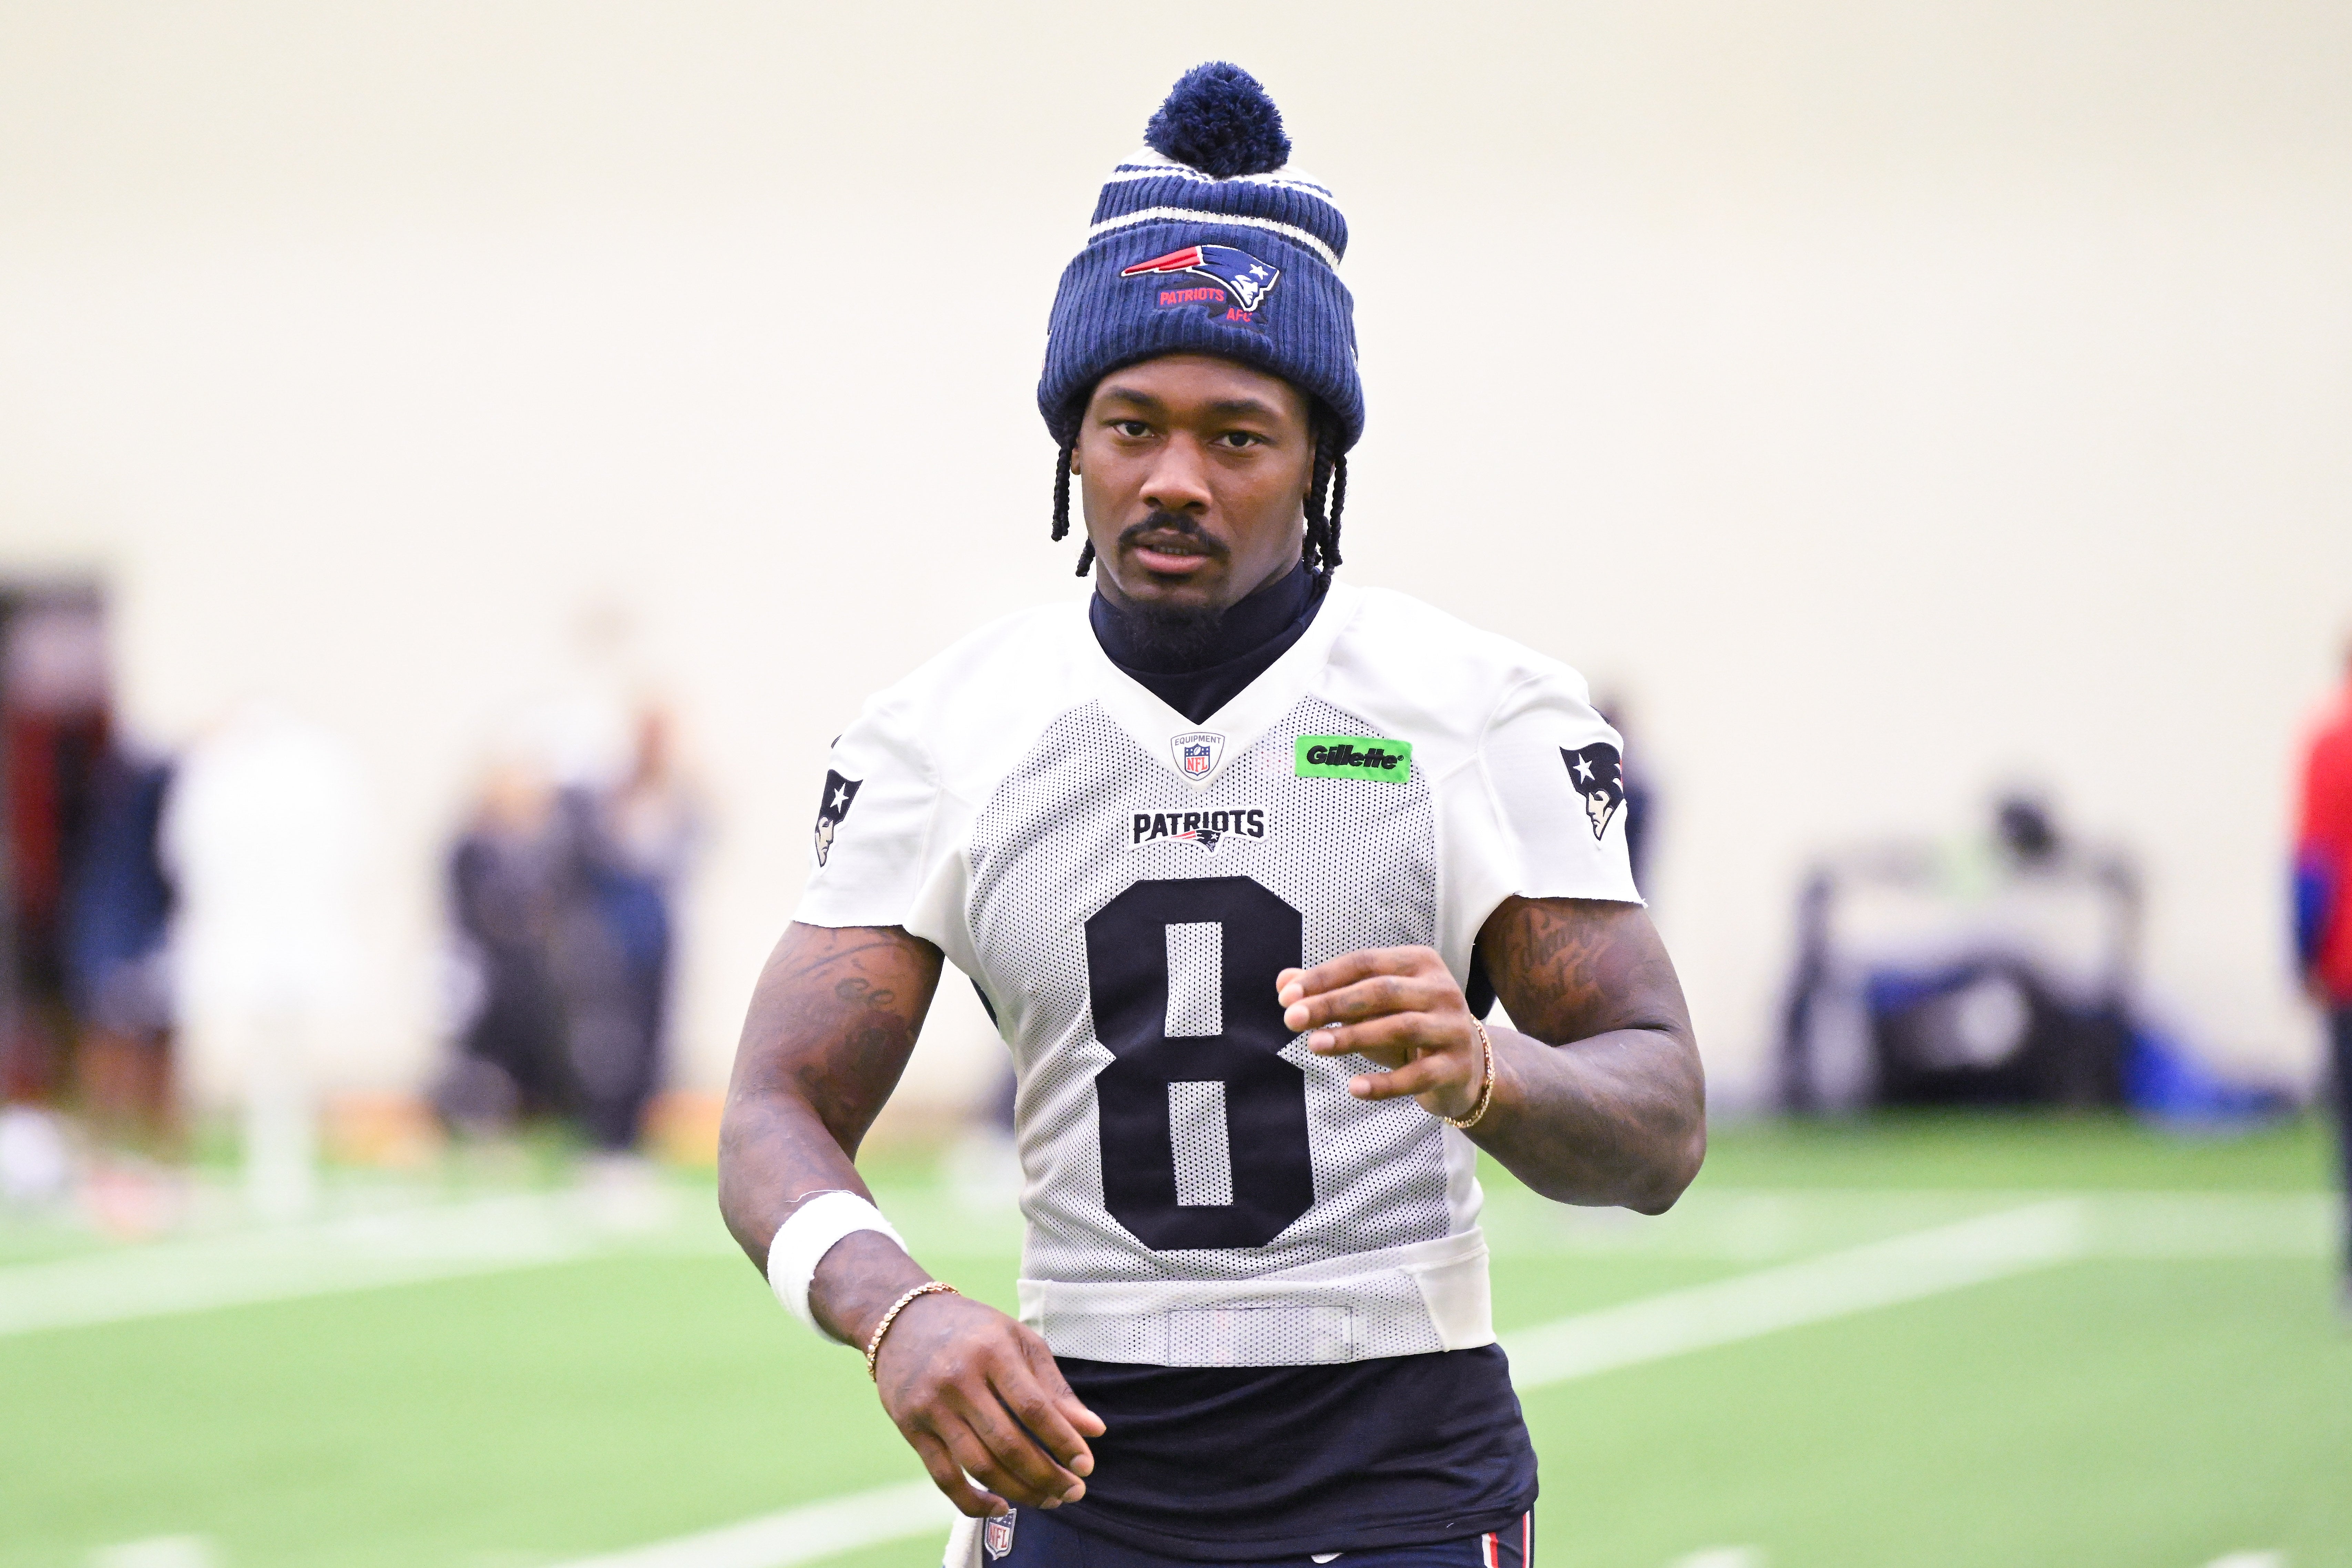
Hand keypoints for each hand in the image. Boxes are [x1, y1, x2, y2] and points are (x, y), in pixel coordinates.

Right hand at [871, 1289, 1106, 1518]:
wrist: (902, 1319)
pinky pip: (944, 1478)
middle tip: (1073, 1493)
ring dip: (1019, 1492)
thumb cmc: (974, 1330)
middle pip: (1008, 1444)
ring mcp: (931, 1407)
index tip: (1086, 1466)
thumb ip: (1054, 1387)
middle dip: (1047, 1475)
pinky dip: (973, 1502)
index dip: (1063, 1441)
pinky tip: (1001, 1507)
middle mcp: (958, 1379)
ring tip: (1047, 1501)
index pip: (1034, 1408)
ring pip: (980, 1466)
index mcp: (992, 1352)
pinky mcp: (911, 1428)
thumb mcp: (1018, 1341)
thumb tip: (1094, 1431)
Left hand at [1277, 946, 1488, 1120]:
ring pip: (1400, 1028)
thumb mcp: (1370, 1007)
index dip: (1323, 978)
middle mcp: (1441, 989)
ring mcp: (1453, 1028)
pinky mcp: (1457, 1067)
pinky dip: (1384, 1083)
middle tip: (1291, 1020)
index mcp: (1419, 963)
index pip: (1365, 963)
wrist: (1465, 1068)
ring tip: (1313, 1045)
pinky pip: (1418, 1075)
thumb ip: (1330, 992)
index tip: (1285, 997)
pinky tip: (1353, 1087)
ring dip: (1352, 1037)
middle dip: (1332, 1004)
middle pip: (1381, 991)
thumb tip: (1282, 981)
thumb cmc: (1406, 1026)